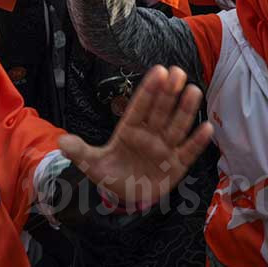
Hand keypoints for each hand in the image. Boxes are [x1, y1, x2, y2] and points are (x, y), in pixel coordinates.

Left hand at [58, 66, 212, 207]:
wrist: (127, 196)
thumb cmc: (112, 173)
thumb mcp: (93, 165)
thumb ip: (80, 152)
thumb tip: (61, 142)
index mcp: (129, 129)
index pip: (139, 106)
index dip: (148, 89)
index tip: (158, 71)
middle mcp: (150, 134)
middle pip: (160, 110)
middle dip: (169, 92)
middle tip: (178, 71)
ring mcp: (165, 148)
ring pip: (176, 126)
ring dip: (185, 110)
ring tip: (194, 90)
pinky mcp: (177, 165)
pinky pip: (188, 151)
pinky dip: (197, 142)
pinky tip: (207, 128)